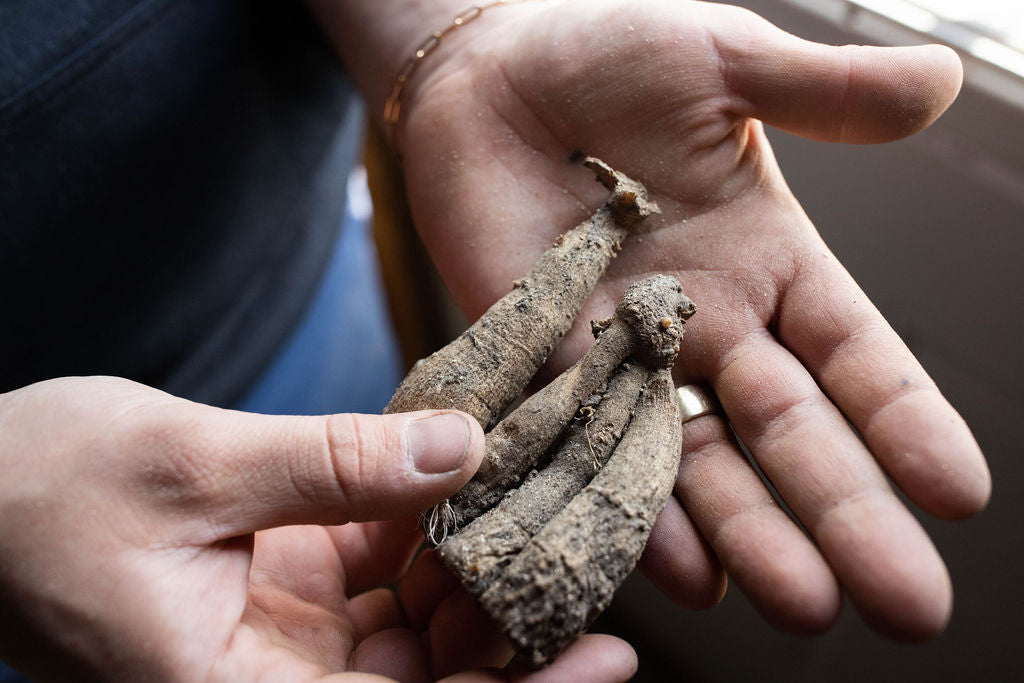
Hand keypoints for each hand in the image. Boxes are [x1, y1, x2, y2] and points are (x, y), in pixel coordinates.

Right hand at [0, 377, 635, 680]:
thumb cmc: (36, 492)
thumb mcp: (188, 467)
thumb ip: (330, 462)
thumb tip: (462, 446)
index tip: (609, 658)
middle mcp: (270, 681)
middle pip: (427, 677)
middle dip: (513, 621)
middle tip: (593, 550)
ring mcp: (283, 633)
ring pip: (415, 623)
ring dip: (477, 566)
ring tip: (546, 502)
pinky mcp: (286, 584)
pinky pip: (380, 565)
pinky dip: (426, 527)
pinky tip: (470, 476)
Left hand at [396, 0, 990, 638]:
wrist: (489, 72)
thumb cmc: (604, 51)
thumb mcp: (723, 63)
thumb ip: (821, 95)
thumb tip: (943, 82)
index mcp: (767, 260)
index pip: (853, 355)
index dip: (903, 421)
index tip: (959, 493)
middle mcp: (707, 324)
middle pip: (790, 434)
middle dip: (848, 513)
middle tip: (908, 604)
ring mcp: (626, 354)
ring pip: (701, 462)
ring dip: (752, 535)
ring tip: (803, 606)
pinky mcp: (544, 362)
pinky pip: (593, 449)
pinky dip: (634, 511)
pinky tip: (681, 574)